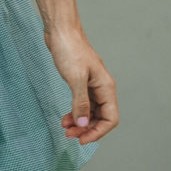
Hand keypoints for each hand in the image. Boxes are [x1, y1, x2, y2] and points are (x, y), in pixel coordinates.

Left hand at [48, 28, 118, 144]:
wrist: (60, 30)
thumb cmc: (70, 49)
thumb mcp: (75, 78)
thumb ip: (80, 103)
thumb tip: (84, 125)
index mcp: (106, 87)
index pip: (110, 118)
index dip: (98, 132)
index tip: (81, 140)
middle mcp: (102, 88)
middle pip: (101, 118)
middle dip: (86, 129)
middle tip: (69, 135)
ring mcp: (91, 86)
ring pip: (91, 113)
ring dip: (80, 123)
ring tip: (64, 128)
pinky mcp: (81, 83)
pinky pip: (82, 105)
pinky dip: (75, 113)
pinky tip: (65, 118)